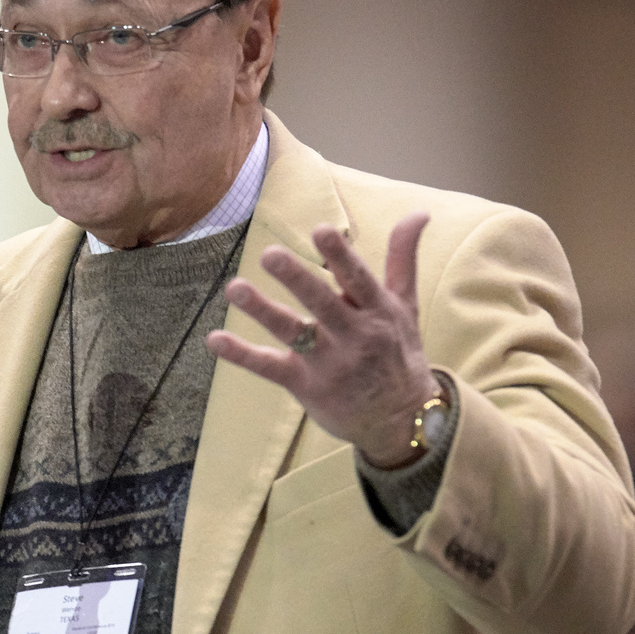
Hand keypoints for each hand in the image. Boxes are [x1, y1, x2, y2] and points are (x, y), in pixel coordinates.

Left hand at [206, 212, 440, 467]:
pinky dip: (241, 354)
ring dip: (263, 310)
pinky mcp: (305, 386)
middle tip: (269, 254)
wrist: (401, 421)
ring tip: (235, 288)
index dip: (340, 256)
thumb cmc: (398, 352)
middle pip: (323, 304)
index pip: (358, 279)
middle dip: (297, 279)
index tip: (322, 230)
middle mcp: (355, 336)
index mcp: (377, 312)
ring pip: (293, 333)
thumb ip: (403, 258)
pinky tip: (215, 339)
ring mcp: (329, 363)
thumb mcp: (405, 305)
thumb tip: (419, 213)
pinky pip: (269, 368)